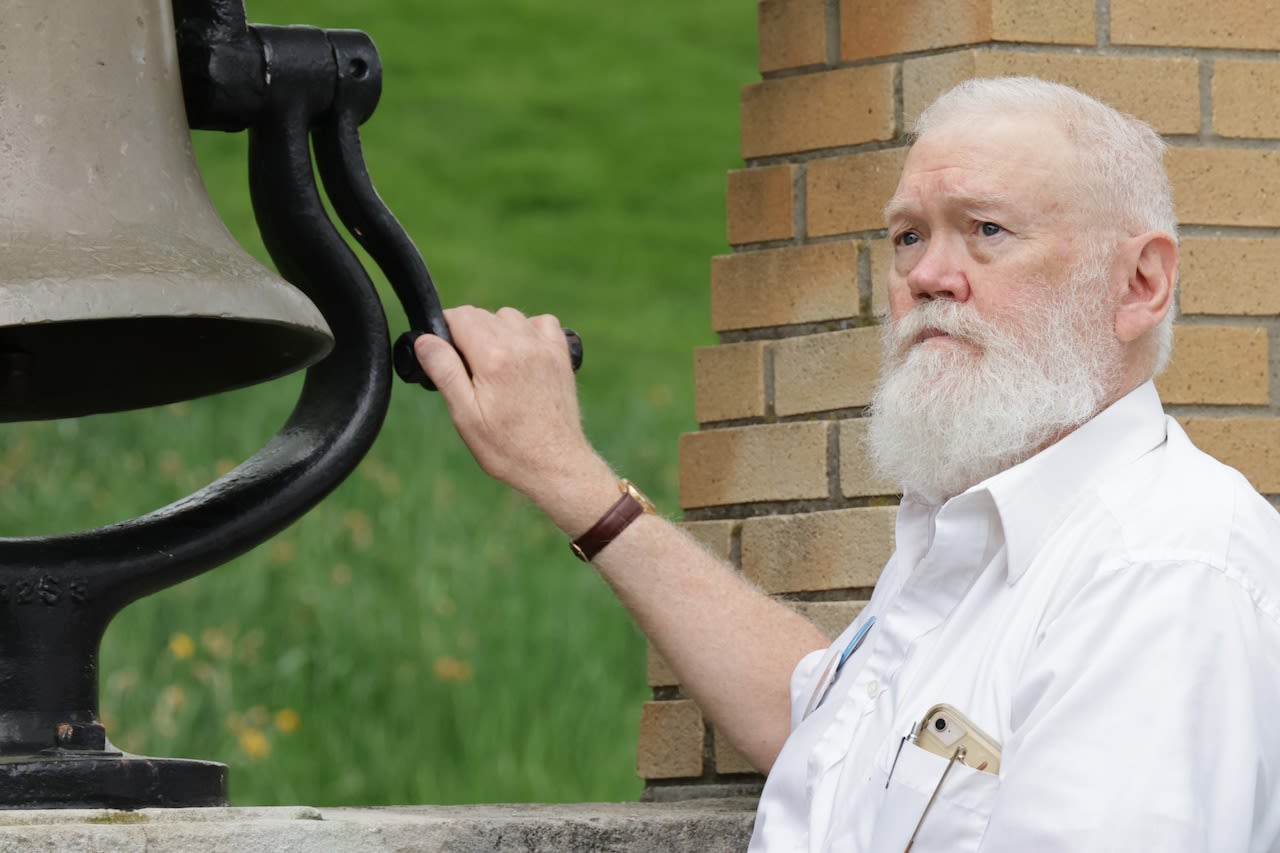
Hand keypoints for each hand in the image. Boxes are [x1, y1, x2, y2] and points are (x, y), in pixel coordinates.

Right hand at [413, 306, 614, 527]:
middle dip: (467, 333)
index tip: (443, 353)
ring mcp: (545, 347)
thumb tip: (425, 340)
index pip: (460, 316)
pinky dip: (527, 331)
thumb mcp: (465, 415)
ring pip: (509, 317)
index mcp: (494, 357)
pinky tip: (520, 355)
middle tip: (466, 369)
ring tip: (492, 365)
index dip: (444, 330)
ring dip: (495, 331)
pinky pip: (541, 323)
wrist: (555, 464)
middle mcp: (522, 344)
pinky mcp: (561, 355)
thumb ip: (444, 371)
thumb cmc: (507, 447)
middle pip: (482, 314)